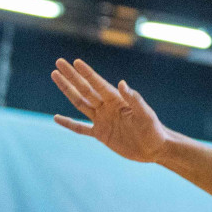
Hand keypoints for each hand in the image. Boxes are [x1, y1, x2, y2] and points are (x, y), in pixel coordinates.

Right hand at [51, 59, 169, 162]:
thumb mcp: (145, 114)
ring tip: (56, 77)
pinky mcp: (101, 135)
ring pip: (80, 103)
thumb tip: (122, 83)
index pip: (98, 84)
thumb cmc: (154, 130)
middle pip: (85, 89)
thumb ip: (135, 99)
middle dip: (71, 76)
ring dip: (68, 91)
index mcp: (117, 101)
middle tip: (59, 62)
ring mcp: (102, 120)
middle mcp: (107, 108)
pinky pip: (80, 128)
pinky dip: (69, 123)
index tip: (75, 61)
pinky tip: (56, 118)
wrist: (154, 149)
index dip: (86, 73)